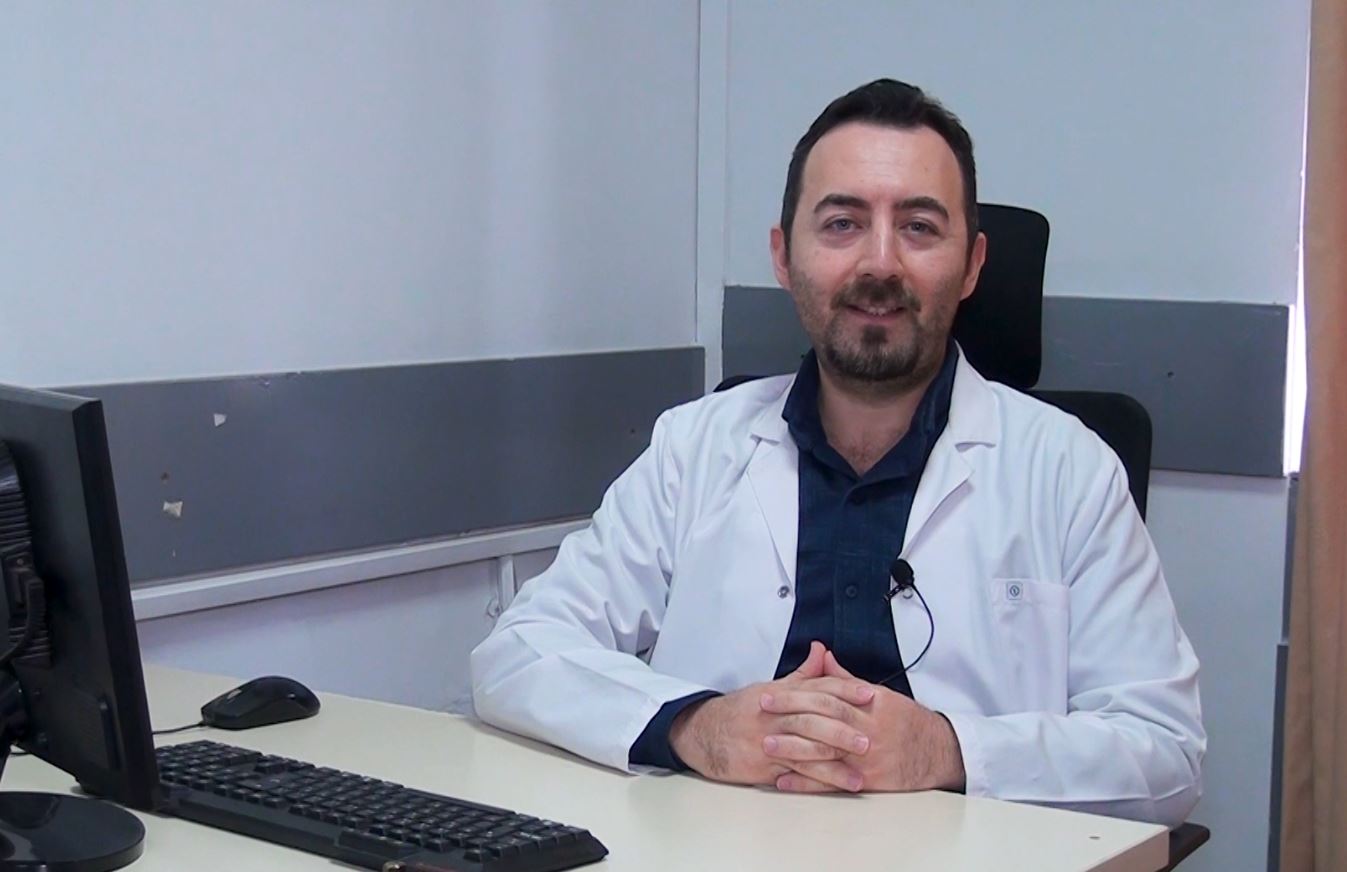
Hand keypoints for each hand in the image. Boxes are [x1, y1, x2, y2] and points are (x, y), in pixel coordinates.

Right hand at [669, 642, 875, 787]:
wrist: (704, 732)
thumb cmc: (742, 710)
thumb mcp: (771, 686)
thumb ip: (803, 674)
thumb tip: (822, 650)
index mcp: (780, 694)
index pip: (817, 689)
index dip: (845, 691)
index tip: (870, 695)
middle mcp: (774, 716)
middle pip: (812, 721)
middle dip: (842, 730)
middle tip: (869, 738)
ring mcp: (768, 742)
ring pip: (804, 751)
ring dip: (834, 764)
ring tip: (859, 772)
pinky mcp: (762, 767)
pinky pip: (792, 775)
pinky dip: (815, 782)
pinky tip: (833, 788)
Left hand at [761, 648, 964, 793]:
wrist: (937, 752)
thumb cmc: (906, 721)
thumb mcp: (880, 694)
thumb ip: (846, 679)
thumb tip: (822, 655)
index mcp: (870, 703)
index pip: (828, 695)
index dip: (797, 693)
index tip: (771, 692)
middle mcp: (868, 729)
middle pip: (823, 719)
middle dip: (790, 714)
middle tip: (762, 710)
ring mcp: (868, 757)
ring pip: (825, 751)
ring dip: (793, 749)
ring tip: (767, 744)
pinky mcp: (869, 781)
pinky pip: (833, 782)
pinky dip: (807, 782)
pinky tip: (784, 779)